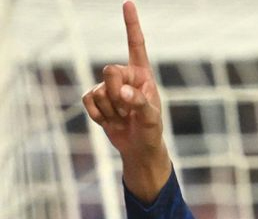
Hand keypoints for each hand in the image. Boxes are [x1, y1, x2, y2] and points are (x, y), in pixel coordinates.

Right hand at [81, 1, 170, 201]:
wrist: (138, 148)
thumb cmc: (151, 131)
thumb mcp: (151, 118)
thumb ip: (139, 103)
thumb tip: (122, 93)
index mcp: (143, 75)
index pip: (136, 46)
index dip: (131, 25)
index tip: (128, 4)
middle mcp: (125, 77)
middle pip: (110, 70)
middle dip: (117, 92)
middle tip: (128, 109)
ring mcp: (109, 88)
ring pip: (99, 90)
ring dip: (110, 109)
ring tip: (123, 118)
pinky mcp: (96, 100)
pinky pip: (89, 102)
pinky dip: (98, 115)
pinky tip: (110, 121)